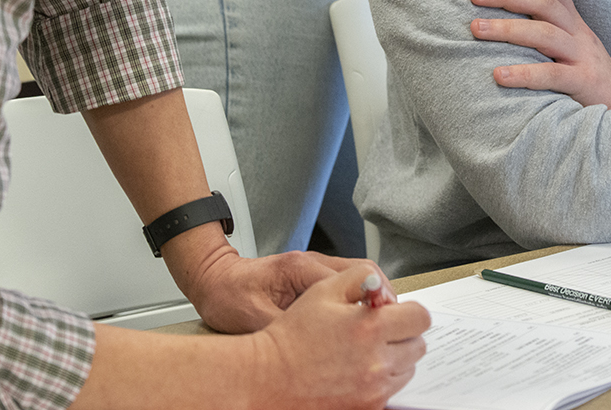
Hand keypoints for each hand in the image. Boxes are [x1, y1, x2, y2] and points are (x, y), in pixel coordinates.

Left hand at [181, 242, 383, 333]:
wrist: (213, 279)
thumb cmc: (229, 296)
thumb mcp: (255, 318)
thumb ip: (288, 329)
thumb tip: (319, 348)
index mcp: (299, 268)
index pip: (351, 278)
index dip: (373, 300)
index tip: (385, 320)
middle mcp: (312, 261)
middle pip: (365, 271)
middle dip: (385, 297)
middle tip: (396, 324)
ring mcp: (314, 266)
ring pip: (361, 275)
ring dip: (376, 297)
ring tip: (384, 324)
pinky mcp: (313, 275)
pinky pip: (348, 283)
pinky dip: (362, 299)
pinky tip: (363, 320)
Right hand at [251, 265, 429, 409]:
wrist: (268, 377)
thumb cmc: (292, 335)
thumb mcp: (323, 290)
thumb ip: (361, 278)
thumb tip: (384, 287)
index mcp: (370, 328)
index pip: (420, 318)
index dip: (408, 311)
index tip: (395, 312)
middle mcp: (377, 363)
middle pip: (417, 345)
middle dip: (402, 334)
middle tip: (376, 331)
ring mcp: (374, 391)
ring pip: (407, 370)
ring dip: (394, 359)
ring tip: (362, 352)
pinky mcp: (368, 408)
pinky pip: (390, 392)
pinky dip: (380, 381)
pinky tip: (356, 371)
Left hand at [469, 0, 610, 108]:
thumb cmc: (584, 74)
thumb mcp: (569, 45)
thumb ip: (542, 28)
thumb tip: (499, 16)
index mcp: (572, 21)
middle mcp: (577, 34)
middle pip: (544, 3)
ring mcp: (582, 57)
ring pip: (545, 34)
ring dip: (507, 29)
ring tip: (476, 28)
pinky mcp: (583, 83)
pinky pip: (552, 75)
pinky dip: (524, 74)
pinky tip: (499, 75)